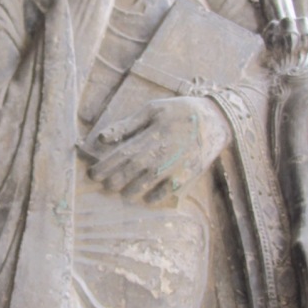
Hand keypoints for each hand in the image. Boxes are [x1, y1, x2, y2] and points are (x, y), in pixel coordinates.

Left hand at [88, 96, 231, 204]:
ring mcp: (174, 167)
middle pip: (130, 173)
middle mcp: (161, 154)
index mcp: (151, 136)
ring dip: (130, 190)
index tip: (92, 173)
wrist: (215, 120)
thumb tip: (102, 138)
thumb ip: (127, 125)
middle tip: (105, 184)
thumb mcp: (153, 110)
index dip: (104, 166)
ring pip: (145, 185)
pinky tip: (146, 196)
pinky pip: (165, 192)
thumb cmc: (180, 111)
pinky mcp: (186, 176)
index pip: (121, 155)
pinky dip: (153, 197)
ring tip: (122, 190)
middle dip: (114, 181)